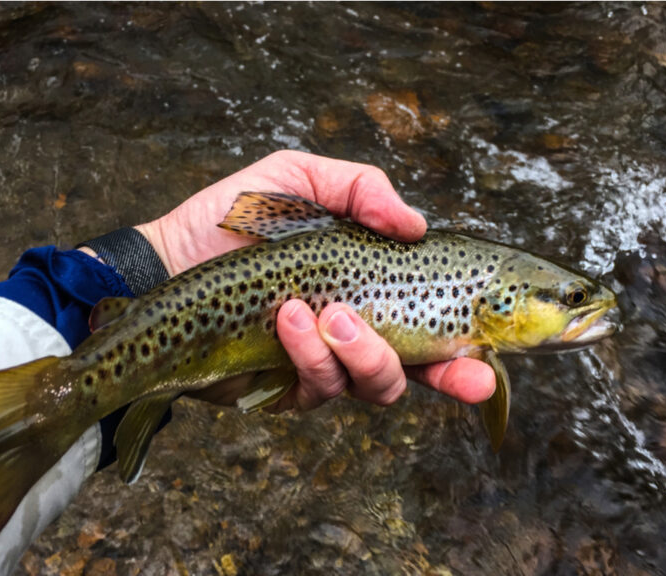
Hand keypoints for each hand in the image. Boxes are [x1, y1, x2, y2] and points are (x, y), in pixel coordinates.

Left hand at [136, 150, 495, 408]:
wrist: (169, 257)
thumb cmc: (235, 218)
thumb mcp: (300, 179)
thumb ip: (360, 189)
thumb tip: (416, 224)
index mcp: (368, 285)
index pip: (431, 316)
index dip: (469, 337)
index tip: (496, 346)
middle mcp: (354, 330)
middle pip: (420, 369)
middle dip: (452, 377)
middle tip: (469, 375)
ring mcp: (323, 363)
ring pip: (375, 384)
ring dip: (364, 351)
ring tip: (327, 310)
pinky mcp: (287, 387)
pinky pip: (321, 387)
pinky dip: (312, 353)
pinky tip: (289, 317)